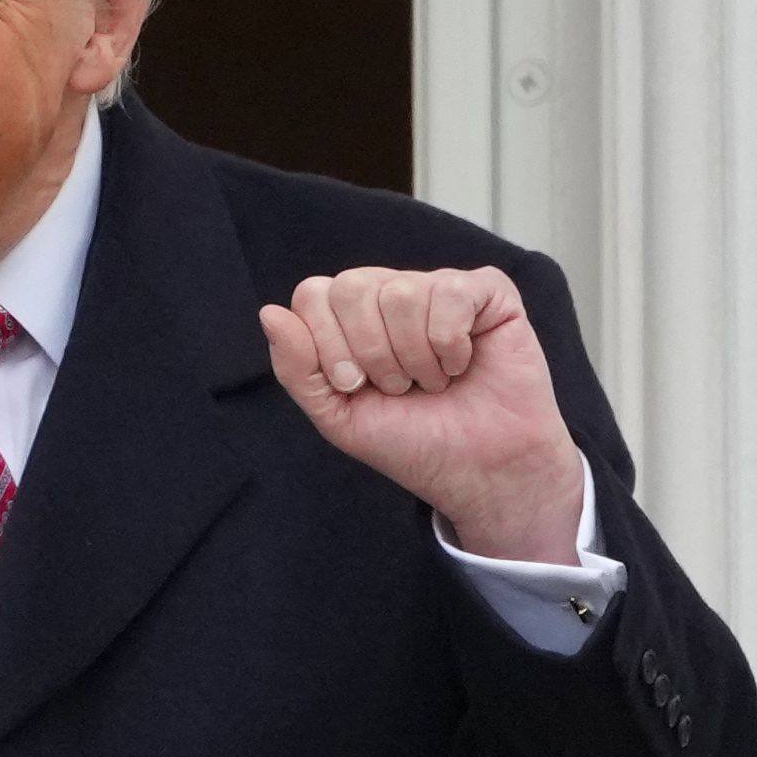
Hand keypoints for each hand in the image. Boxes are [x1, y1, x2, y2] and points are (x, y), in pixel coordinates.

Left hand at [256, 266, 584, 564]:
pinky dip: (451, 343)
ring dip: (415, 357)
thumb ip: (296, 368)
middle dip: (371, 352)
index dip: (329, 345)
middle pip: (351, 286)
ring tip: (433, 382)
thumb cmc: (411, 441)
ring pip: (401, 292)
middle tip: (398, 386)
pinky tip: (462, 364)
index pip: (313, 294)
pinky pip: (451, 292)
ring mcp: (438, 287)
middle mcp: (390, 293)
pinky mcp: (487, 293)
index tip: (355, 385)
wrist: (478, 470)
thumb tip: (269, 311)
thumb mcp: (337, 415)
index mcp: (350, 317)